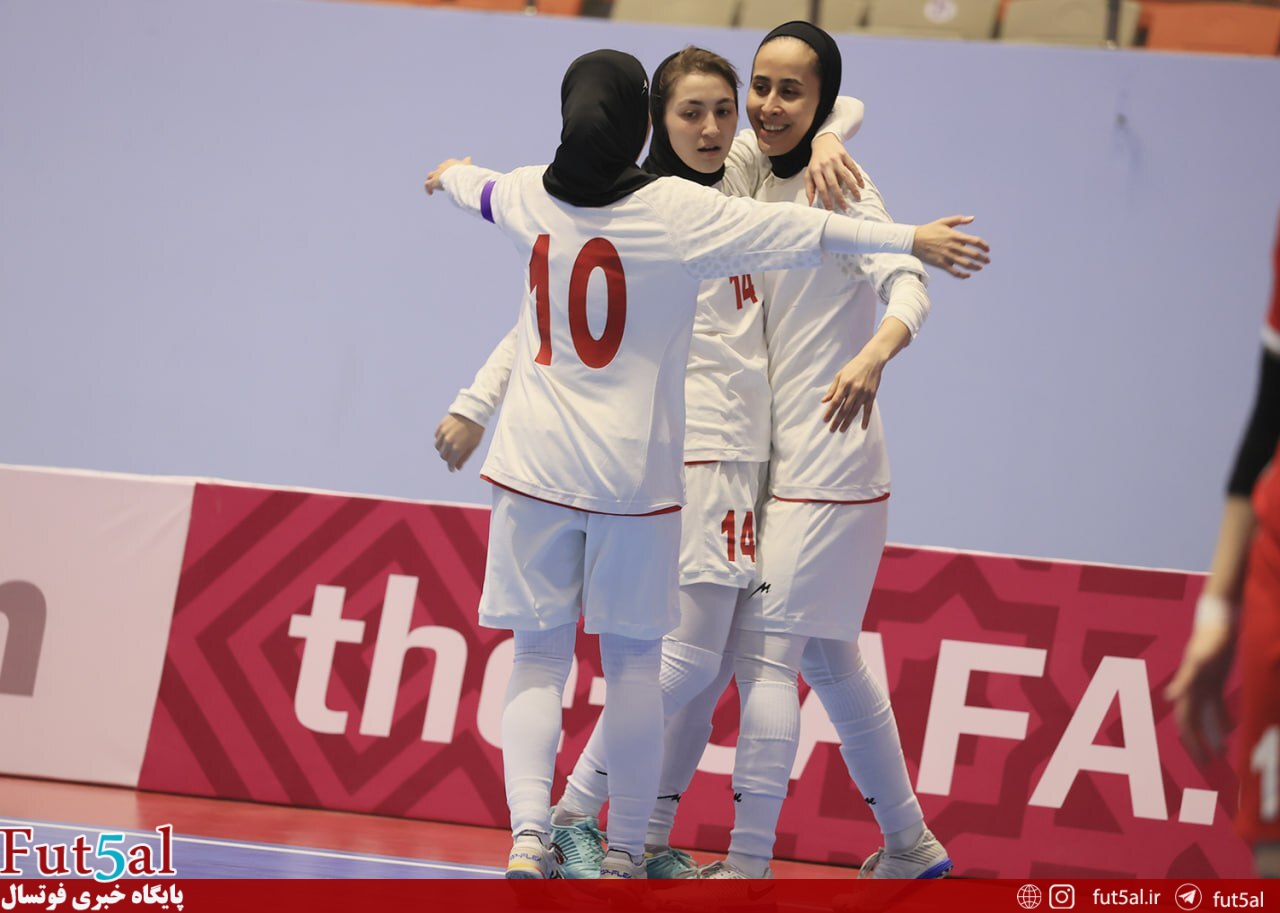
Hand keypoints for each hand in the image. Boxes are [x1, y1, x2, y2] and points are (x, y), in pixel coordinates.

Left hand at [424, 156, 471, 194]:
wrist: (456, 175)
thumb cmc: (463, 171)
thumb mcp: (466, 165)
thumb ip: (467, 162)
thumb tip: (469, 158)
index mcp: (449, 163)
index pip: (446, 165)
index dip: (447, 171)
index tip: (450, 176)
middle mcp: (441, 167)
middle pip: (438, 170)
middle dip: (439, 175)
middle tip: (442, 182)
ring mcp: (436, 174)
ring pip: (430, 175)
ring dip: (431, 180)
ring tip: (433, 187)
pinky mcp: (433, 182)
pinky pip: (427, 185)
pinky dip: (428, 189)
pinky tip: (430, 193)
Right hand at [434, 413, 483, 470]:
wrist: (472, 412)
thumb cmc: (476, 430)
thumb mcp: (473, 445)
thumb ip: (464, 457)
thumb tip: (458, 468)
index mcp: (457, 448)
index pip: (450, 462)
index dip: (451, 467)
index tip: (452, 469)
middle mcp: (448, 442)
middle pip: (443, 455)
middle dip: (447, 458)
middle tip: (453, 457)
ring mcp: (443, 433)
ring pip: (438, 446)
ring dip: (442, 449)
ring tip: (449, 447)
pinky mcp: (441, 426)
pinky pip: (437, 437)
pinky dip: (440, 440)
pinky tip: (447, 439)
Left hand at [805, 134, 863, 210]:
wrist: (823, 141)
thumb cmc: (816, 162)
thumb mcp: (809, 174)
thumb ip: (809, 189)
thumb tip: (811, 205)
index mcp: (815, 171)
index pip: (821, 188)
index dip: (826, 200)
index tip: (830, 210)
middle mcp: (825, 165)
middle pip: (833, 183)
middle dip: (839, 197)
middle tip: (845, 207)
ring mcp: (835, 159)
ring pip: (845, 175)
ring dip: (852, 188)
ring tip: (857, 198)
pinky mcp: (844, 155)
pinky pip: (852, 167)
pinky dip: (858, 176)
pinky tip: (862, 185)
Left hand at [821, 347, 886, 432]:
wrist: (872, 360)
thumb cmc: (853, 367)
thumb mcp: (840, 375)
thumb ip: (832, 389)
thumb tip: (824, 401)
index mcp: (845, 384)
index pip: (835, 401)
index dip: (830, 412)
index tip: (825, 420)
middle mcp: (854, 390)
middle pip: (844, 409)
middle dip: (837, 420)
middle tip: (832, 430)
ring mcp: (864, 393)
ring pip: (855, 411)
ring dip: (848, 422)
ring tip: (841, 430)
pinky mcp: (872, 395)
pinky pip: (868, 410)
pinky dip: (866, 419)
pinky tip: (863, 427)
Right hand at [911, 216, 990, 277]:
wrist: (913, 240)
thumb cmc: (929, 229)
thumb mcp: (944, 221)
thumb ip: (959, 220)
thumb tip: (973, 218)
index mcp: (954, 235)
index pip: (974, 241)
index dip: (983, 245)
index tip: (987, 249)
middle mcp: (952, 246)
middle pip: (972, 254)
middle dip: (982, 258)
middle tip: (987, 260)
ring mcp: (946, 256)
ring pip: (965, 264)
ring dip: (975, 267)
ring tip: (980, 268)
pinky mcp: (940, 263)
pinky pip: (953, 272)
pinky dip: (962, 275)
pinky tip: (967, 275)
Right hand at [1164, 619, 1234, 762]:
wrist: (1219, 621)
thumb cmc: (1210, 639)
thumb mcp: (1199, 660)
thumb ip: (1184, 679)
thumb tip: (1168, 698)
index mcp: (1188, 688)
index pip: (1187, 721)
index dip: (1193, 741)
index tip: (1202, 759)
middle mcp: (1193, 690)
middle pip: (1192, 722)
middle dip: (1198, 743)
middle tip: (1207, 765)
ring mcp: (1203, 686)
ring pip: (1205, 717)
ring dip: (1211, 734)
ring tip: (1222, 753)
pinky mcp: (1214, 681)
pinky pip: (1216, 706)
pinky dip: (1222, 719)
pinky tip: (1232, 730)